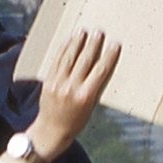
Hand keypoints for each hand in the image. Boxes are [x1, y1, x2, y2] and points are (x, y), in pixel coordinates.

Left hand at [21, 29, 120, 162]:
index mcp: (85, 97)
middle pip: (85, 61)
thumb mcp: (90, 107)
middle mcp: (71, 88)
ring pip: (69, 58)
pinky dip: (63, 49)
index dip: (108, 56)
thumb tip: (100, 66)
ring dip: (77, 42)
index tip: (115, 44)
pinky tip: (68, 41)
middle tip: (99, 32)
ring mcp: (58, 84)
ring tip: (83, 31)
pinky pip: (56, 61)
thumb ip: (93, 88)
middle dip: (93, 45)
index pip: (100, 71)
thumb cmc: (75, 121)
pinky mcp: (48, 81)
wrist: (51, 131)